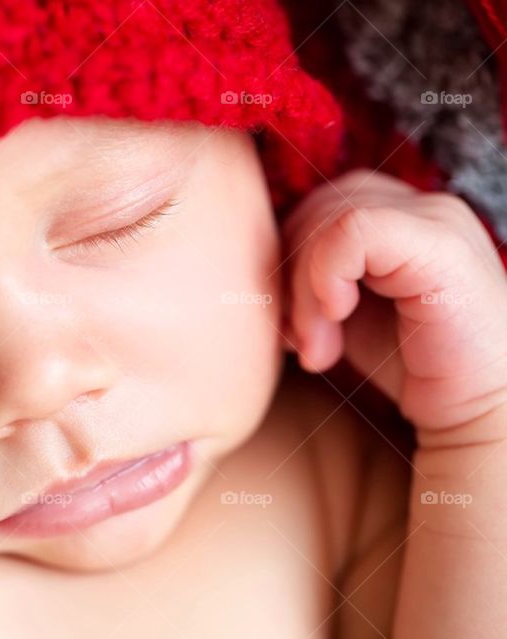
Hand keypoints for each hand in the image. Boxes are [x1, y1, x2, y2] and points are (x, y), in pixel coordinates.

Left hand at [282, 169, 506, 440]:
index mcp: (391, 211)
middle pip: (312, 208)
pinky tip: (338, 317)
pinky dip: (327, 275)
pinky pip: (352, 228)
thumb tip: (252, 272)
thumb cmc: (407, 362)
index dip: (285, 263)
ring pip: (325, 217)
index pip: (310, 206)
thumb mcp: (339, 311)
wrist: (479, 409)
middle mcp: (415, 202)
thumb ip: (306, 277)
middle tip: (302, 343)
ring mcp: (433, 216)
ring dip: (305, 290)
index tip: (292, 329)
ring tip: (320, 348)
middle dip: (290, 279)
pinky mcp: (441, 242)